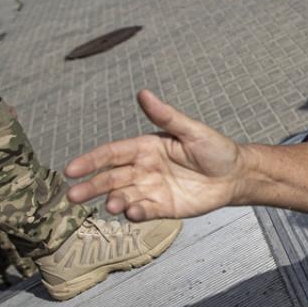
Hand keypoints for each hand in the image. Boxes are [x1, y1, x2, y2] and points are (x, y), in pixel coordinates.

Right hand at [64, 90, 244, 220]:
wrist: (236, 175)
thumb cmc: (215, 149)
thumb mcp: (192, 130)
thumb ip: (166, 116)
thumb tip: (144, 93)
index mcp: (144, 148)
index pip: (111, 154)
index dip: (90, 160)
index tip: (71, 169)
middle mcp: (143, 169)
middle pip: (110, 178)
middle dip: (91, 186)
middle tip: (72, 196)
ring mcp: (151, 190)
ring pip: (124, 196)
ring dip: (114, 201)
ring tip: (111, 205)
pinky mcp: (163, 208)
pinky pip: (144, 211)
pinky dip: (136, 213)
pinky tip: (133, 213)